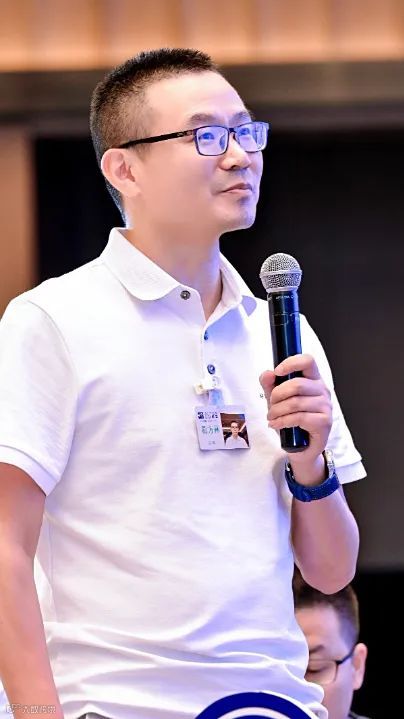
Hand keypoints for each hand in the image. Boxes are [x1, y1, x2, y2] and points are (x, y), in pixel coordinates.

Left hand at [260, 354, 331, 469]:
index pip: (308, 361)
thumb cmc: (292, 420)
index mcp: (313, 380)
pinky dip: (282, 421)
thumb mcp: (276, 400)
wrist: (301, 447)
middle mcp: (322, 390)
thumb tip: (267, 373)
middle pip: (297, 384)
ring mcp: (326, 406)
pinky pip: (299, 417)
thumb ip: (270, 385)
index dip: (291, 363)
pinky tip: (276, 424)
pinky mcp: (324, 422)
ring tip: (272, 417)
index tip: (277, 372)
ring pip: (296, 402)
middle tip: (271, 405)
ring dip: (277, 411)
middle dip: (277, 395)